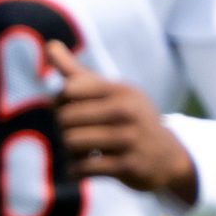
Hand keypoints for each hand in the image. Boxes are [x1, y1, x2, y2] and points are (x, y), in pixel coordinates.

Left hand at [46, 40, 198, 201]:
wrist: (166, 156)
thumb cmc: (128, 118)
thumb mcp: (109, 92)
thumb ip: (76, 72)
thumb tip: (49, 45)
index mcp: (120, 90)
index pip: (69, 89)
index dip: (59, 101)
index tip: (67, 108)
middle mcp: (127, 111)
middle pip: (66, 118)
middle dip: (61, 128)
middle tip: (70, 133)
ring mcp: (129, 139)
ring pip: (72, 142)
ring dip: (68, 150)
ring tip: (75, 151)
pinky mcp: (129, 166)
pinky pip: (85, 167)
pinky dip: (75, 169)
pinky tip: (79, 168)